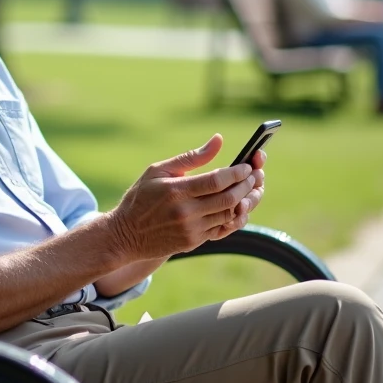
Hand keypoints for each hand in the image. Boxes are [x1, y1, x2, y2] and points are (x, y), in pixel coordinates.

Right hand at [106, 134, 264, 261]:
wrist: (126, 235)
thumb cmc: (142, 196)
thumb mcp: (159, 170)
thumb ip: (191, 157)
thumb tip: (218, 140)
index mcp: (176, 190)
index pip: (217, 180)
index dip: (237, 172)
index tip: (247, 165)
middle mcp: (185, 212)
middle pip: (229, 198)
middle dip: (247, 185)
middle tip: (255, 175)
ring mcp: (191, 230)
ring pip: (230, 215)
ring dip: (247, 201)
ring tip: (254, 189)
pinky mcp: (193, 242)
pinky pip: (222, 229)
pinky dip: (235, 216)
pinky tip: (239, 205)